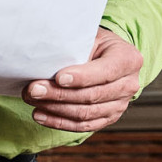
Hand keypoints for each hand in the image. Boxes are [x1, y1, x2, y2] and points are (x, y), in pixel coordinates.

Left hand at [23, 27, 142, 133]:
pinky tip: (40, 115)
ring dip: (55, 108)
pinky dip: (59, 122)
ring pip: (85, 113)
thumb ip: (75, 47)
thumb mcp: (89, 35)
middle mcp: (129, 84)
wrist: (106, 54)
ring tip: (32, 100)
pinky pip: (83, 125)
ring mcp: (120, 104)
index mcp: (129, 59)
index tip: (58, 78)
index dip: (81, 77)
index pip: (105, 72)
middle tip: (33, 89)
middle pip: (92, 95)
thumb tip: (46, 59)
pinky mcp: (108, 118)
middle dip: (59, 94)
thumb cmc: (95, 42)